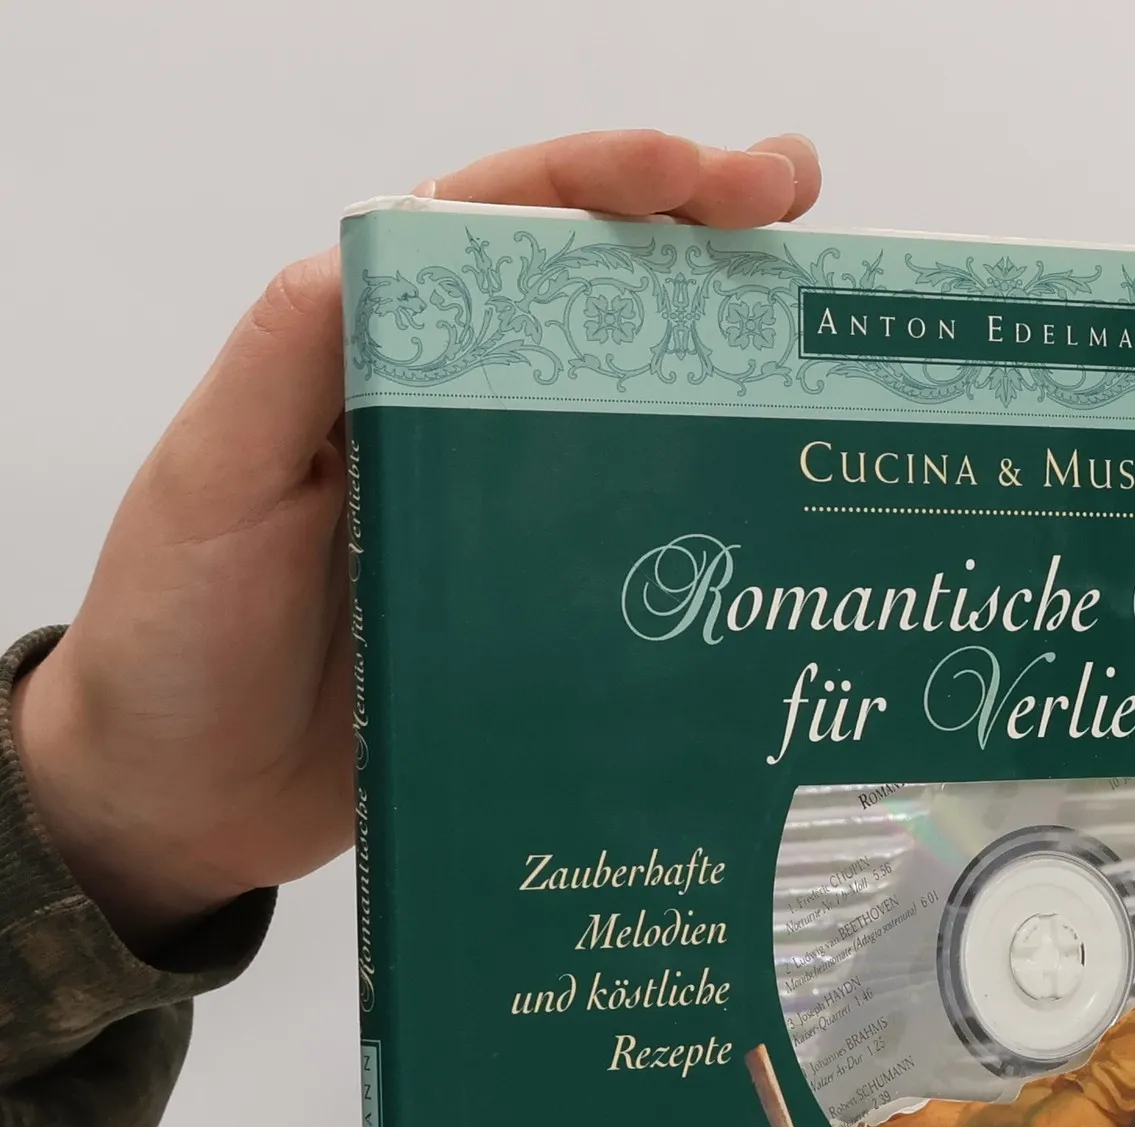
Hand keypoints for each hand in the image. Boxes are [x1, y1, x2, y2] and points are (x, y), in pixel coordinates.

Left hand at [11, 130, 820, 952]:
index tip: (699, 177)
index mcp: (373, 361)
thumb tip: (387, 241)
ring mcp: (503, 517)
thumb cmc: (177, 637)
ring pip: (627, 413)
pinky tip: (771, 512)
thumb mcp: (214, 484)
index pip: (495, 230)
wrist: (187, 802)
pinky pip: (631, 545)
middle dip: (695, 237)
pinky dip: (702, 512)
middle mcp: (450, 420)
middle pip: (586, 299)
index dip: (597, 183)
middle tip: (799, 209)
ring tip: (817, 340)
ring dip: (721, 365)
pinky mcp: (534, 609)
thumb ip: (288, 366)